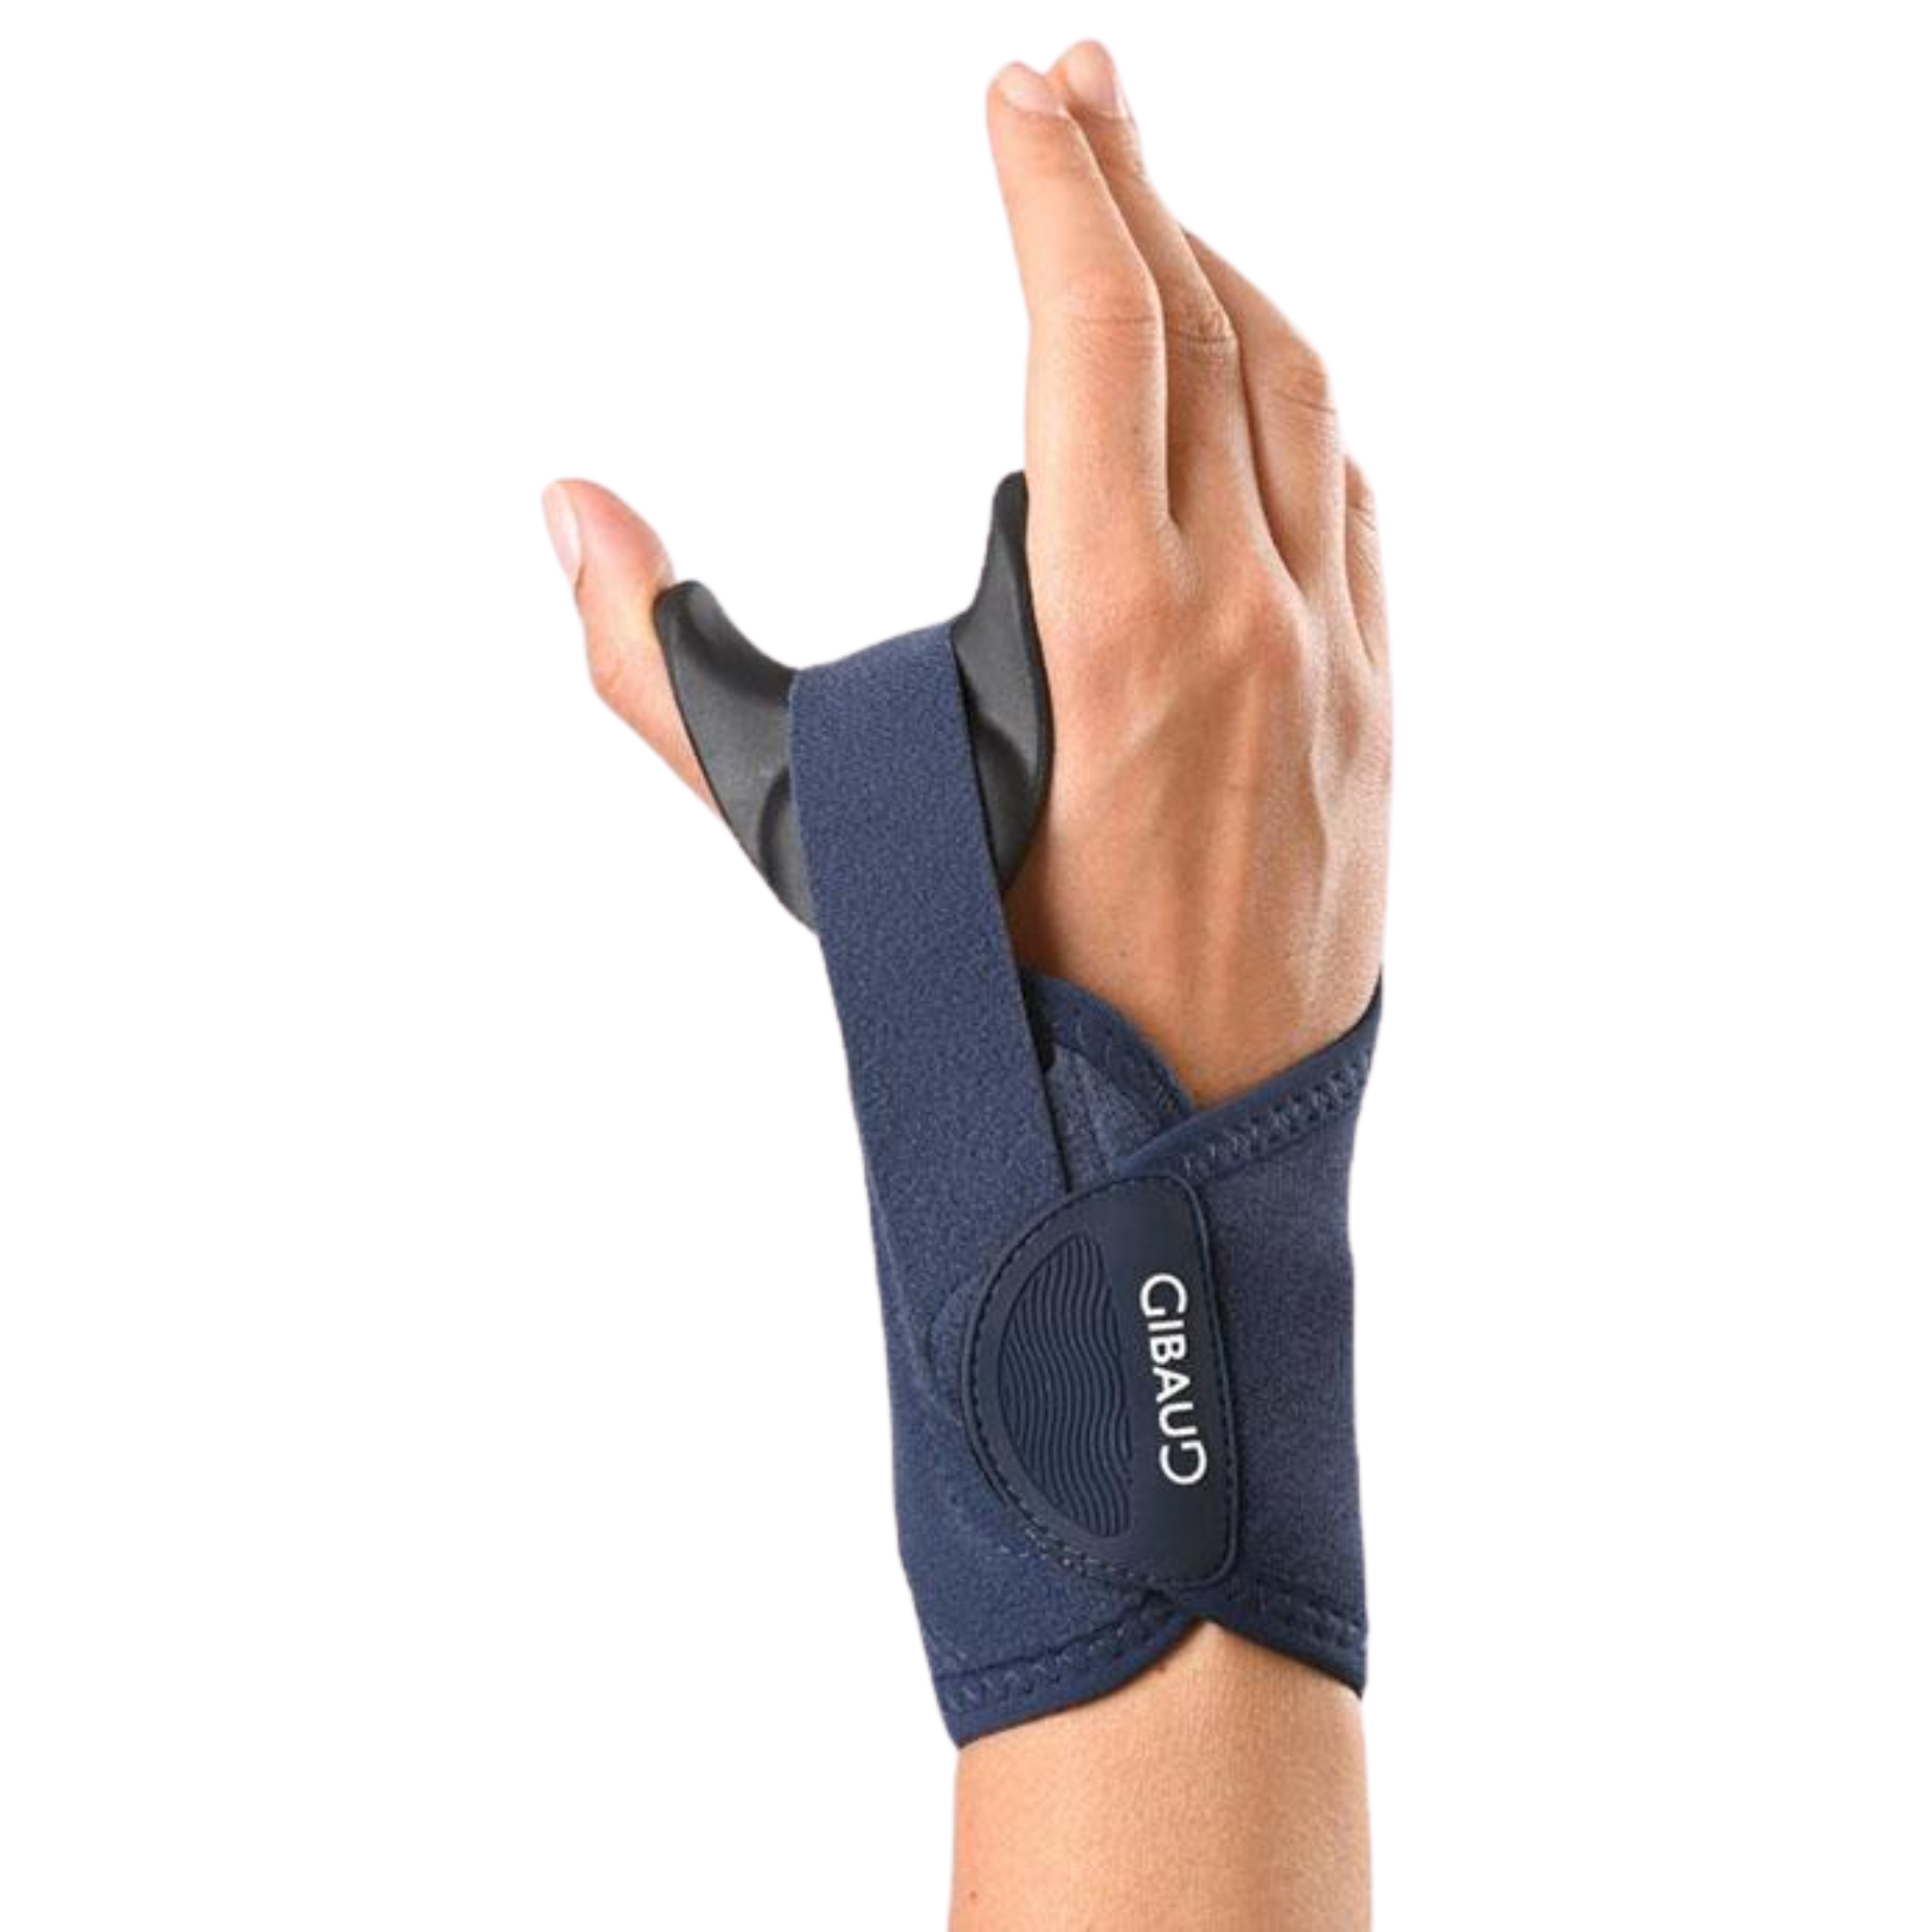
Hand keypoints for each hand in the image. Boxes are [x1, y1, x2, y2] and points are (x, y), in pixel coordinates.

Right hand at [542, 40, 1389, 1107]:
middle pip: (1208, 325)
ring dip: (1223, 279)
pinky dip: (1289, 405)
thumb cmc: (999, 1031)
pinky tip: (1240, 388)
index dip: (1058, 183)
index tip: (1018, 91)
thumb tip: (569, 516)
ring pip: (1298, 399)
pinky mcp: (1370, 710)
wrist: (1182, 1168)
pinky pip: (1346, 500)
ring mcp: (1333, 663)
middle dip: (1138, 183)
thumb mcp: (827, 845)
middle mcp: (1254, 620)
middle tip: (1078, 82)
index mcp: (1127, 634)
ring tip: (1151, 212)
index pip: (1101, 330)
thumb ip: (672, 677)